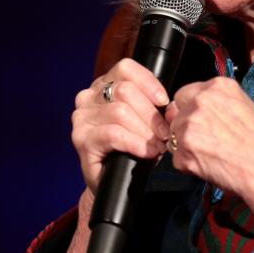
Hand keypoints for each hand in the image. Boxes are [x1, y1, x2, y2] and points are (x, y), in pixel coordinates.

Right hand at [71, 58, 170, 194]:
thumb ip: (154, 107)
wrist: (111, 184)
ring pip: (121, 112)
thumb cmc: (129, 149)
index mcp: (103, 86)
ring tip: (158, 146)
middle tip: (166, 134)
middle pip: (125, 91)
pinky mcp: (82, 140)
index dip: (148, 82)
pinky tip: (146, 152)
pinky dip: (135, 143)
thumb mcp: (143, 122)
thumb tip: (171, 107)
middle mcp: (88, 98)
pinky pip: (113, 134)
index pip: (125, 68)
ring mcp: (82, 119)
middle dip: (151, 114)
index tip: (164, 102)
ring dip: (145, 131)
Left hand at [165, 77, 253, 234]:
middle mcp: (201, 102)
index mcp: (219, 87)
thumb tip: (221, 110)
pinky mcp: (183, 152)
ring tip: (212, 156)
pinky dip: (189, 165)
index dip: (191, 108)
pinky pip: (177, 158)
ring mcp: (190, 126)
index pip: (187, 92)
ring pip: (174, 135)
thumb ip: (230, 105)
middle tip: (204, 140)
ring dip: (187, 146)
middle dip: (186, 125)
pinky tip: (210, 167)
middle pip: (177, 112)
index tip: (199, 119)